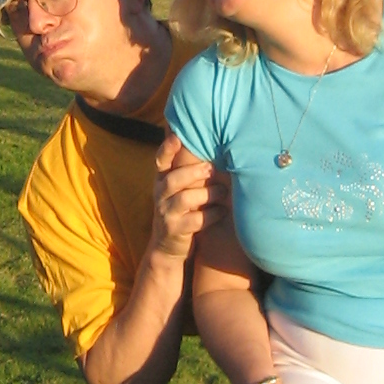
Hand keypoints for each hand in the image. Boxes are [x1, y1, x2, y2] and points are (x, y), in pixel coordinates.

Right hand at [147, 137, 224, 265]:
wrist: (167, 247)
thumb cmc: (182, 210)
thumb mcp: (180, 189)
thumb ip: (189, 171)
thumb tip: (212, 145)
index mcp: (162, 181)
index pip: (160, 161)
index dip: (167, 149)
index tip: (176, 137)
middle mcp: (160, 195)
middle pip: (173, 180)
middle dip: (193, 172)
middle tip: (211, 167)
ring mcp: (166, 213)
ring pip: (185, 199)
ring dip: (207, 194)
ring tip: (223, 192)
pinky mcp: (175, 230)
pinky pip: (195, 220)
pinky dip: (212, 215)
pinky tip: (223, 211)